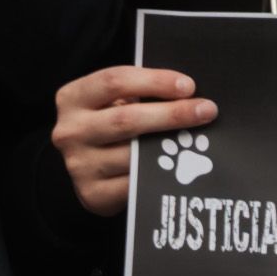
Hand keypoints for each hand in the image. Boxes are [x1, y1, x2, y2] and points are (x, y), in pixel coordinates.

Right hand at [52, 66, 215, 216]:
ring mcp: (79, 165)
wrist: (86, 164)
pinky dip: (160, 174)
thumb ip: (139, 93)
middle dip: (172, 114)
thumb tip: (188, 92)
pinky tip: (180, 167)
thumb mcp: (113, 101)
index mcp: (73, 98)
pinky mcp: (92, 194)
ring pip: (133, 155)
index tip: (188, 86)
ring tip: (198, 140)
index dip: (154, 81)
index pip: (115, 81)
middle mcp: (70, 131)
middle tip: (206, 110)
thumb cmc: (108, 122)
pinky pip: (134, 184)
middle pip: (126, 119)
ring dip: (171, 147)